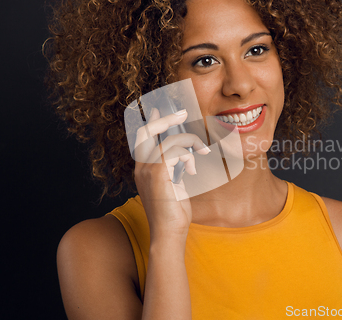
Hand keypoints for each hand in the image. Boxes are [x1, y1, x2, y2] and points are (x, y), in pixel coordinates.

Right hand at [133, 108, 210, 237]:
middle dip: (165, 118)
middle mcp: (141, 167)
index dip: (150, 122)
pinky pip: (176, 151)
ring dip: (190, 143)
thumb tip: (184, 155)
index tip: (158, 109)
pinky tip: (192, 169)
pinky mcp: (159, 173)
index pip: (141, 138)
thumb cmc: (174, 213)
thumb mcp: (173, 186)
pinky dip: (188, 156)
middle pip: (147, 131)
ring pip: (170, 141)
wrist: (169, 232)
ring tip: (201, 154)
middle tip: (182, 113)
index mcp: (143, 169)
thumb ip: (173, 170)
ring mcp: (147, 170)